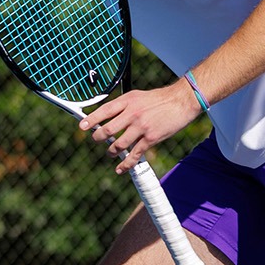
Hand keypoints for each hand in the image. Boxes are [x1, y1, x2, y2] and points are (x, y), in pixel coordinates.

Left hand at [80, 82, 203, 172]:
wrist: (182, 101)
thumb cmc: (159, 99)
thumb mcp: (138, 96)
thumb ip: (123, 105)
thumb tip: (107, 114)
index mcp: (128, 101)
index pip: (104, 111)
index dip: (91, 119)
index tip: (82, 126)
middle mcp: (132, 114)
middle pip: (108, 129)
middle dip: (98, 138)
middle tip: (96, 140)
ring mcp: (141, 127)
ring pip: (118, 144)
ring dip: (110, 151)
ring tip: (109, 152)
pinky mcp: (151, 139)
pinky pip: (134, 154)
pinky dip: (125, 164)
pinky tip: (120, 168)